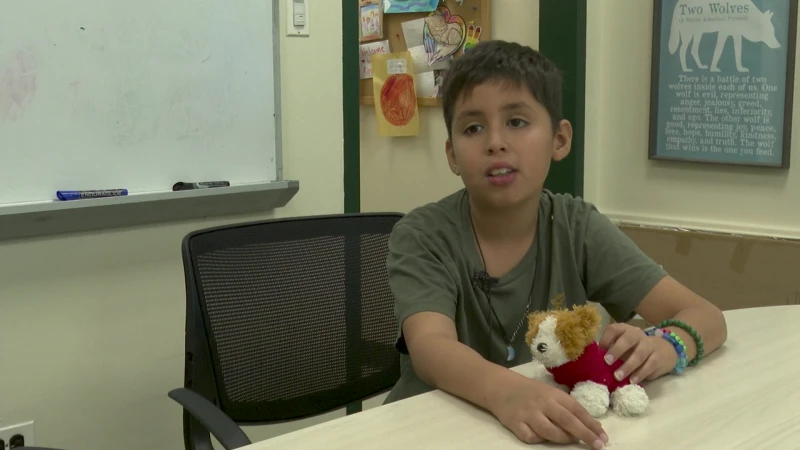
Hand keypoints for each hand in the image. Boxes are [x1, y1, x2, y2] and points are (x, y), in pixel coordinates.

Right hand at [489, 376, 608, 448]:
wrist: (500, 386)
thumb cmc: (530, 391)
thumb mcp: (549, 393)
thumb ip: (566, 407)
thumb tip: (590, 426)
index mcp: (553, 394)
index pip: (577, 409)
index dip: (591, 424)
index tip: (603, 436)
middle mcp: (542, 403)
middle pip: (567, 421)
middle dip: (585, 434)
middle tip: (598, 445)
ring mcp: (528, 413)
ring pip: (550, 432)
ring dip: (564, 439)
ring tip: (572, 441)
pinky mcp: (515, 423)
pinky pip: (531, 437)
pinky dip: (539, 440)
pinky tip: (542, 437)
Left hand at [599, 323, 677, 383]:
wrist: (664, 350)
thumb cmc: (635, 349)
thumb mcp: (623, 346)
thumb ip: (611, 350)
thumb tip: (595, 361)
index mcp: (625, 330)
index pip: (614, 329)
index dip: (605, 339)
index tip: (599, 351)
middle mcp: (637, 335)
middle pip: (628, 339)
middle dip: (617, 350)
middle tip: (607, 362)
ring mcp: (649, 345)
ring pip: (640, 354)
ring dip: (627, 366)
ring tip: (617, 376)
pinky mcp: (658, 357)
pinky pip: (650, 365)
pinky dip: (640, 374)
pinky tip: (632, 380)